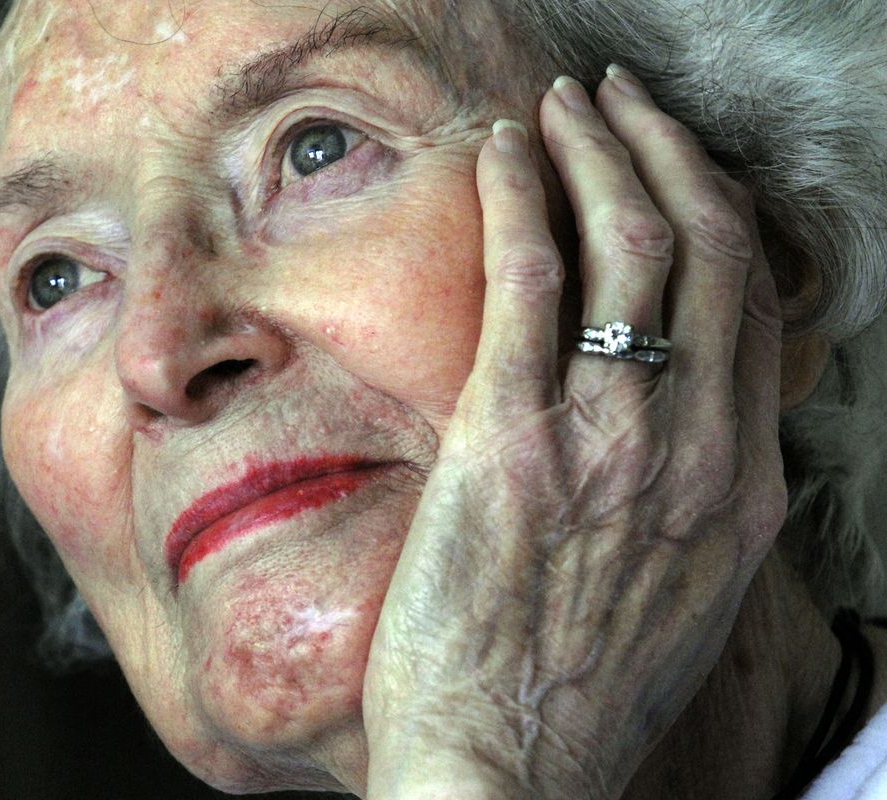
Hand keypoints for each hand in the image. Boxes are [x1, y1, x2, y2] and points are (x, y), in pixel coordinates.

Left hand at [362, 68, 787, 798]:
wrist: (510, 773)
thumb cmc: (580, 695)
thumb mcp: (681, 603)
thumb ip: (694, 505)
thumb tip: (687, 431)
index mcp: (742, 487)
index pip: (752, 306)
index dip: (718, 212)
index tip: (674, 166)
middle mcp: (696, 449)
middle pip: (706, 251)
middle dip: (664, 152)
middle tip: (620, 104)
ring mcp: (609, 439)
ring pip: (630, 246)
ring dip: (597, 152)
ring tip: (565, 107)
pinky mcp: (511, 440)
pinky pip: (530, 282)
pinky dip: (524, 200)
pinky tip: (507, 152)